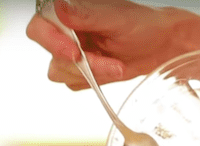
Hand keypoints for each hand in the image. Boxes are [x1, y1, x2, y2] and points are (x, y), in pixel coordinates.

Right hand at [26, 0, 191, 89]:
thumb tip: (60, 8)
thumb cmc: (142, 25)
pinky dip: (94, 81)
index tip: (75, 54)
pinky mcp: (79, 71)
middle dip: (81, 64)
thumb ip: (86, 14)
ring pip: (60, 73)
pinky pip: (73, 83)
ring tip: (116, 66)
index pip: (40, 27)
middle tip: (108, 64)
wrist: (159, 46)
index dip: (53, 43)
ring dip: (91, 73)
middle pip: (51, 55)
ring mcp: (70, 52)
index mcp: (69, 11)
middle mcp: (65, 32)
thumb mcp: (116, 17)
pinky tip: (112, 70)